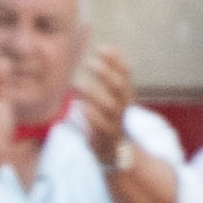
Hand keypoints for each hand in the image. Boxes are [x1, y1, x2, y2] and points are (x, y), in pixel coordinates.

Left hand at [76, 44, 134, 166]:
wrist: (119, 155)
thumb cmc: (112, 121)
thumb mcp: (115, 98)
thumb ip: (111, 76)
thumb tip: (108, 48)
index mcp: (127, 97)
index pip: (126, 74)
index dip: (115, 60)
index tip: (101, 48)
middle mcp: (124, 109)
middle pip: (118, 87)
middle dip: (105, 72)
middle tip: (88, 62)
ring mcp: (116, 124)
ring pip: (109, 106)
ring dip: (92, 93)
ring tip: (75, 84)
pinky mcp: (107, 139)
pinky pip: (101, 126)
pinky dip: (91, 115)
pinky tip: (79, 106)